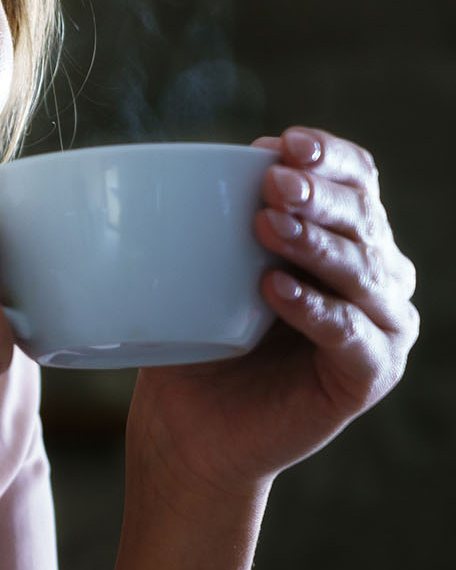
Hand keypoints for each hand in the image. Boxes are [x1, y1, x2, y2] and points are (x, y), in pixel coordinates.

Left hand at [126, 127, 418, 500]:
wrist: (189, 425)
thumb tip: (210, 160)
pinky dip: (315, 309)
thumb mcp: (205, 268)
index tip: (284, 144)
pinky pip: (349, 335)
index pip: (357, 180)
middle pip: (364, 219)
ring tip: (266, 226)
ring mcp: (381, 327)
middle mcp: (379, 276)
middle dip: (320, 196)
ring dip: (315, 245)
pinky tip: (275, 290)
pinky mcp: (369, 375)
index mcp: (348, 237)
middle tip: (275, 183)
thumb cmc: (198, 337)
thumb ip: (220, 218)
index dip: (330, 157)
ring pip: (362, 272)